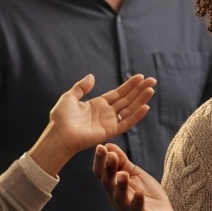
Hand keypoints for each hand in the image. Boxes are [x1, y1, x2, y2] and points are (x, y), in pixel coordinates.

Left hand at [27, 74, 156, 174]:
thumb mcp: (70, 97)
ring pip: (129, 109)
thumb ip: (81, 87)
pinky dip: (136, 116)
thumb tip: (92, 76)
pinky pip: (126, 123)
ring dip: (141, 100)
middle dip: (139, 90)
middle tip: (152, 80)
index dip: (129, 85)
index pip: (118, 93)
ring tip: (151, 89)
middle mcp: (106, 113)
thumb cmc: (61, 118)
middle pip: (127, 99)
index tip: (140, 76)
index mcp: (98, 104)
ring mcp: (109, 122)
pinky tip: (145, 106)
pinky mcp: (110, 131)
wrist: (59, 134)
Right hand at [93, 144, 178, 210]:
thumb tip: (108, 145)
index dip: (100, 161)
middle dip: (108, 169)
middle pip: (107, 183)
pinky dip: (137, 201)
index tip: (100, 147)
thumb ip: (121, 161)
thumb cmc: (144, 192)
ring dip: (120, 186)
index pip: (101, 173)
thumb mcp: (133, 173)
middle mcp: (115, 198)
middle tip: (110, 156)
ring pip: (119, 198)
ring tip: (123, 174)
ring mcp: (127, 208)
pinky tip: (140, 193)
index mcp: (112, 186)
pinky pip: (137, 209)